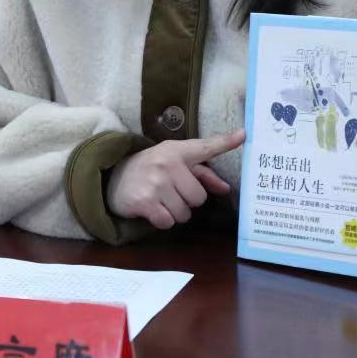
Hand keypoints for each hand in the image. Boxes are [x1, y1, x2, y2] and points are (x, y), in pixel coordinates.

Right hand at [106, 129, 244, 229]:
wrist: (113, 177)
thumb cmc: (151, 170)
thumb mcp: (173, 163)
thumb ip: (201, 174)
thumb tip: (225, 188)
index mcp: (177, 151)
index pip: (205, 147)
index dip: (225, 142)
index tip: (243, 135)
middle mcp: (167, 164)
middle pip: (199, 197)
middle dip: (188, 201)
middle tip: (172, 192)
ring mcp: (156, 183)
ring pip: (185, 213)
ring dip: (176, 212)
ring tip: (161, 200)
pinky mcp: (145, 202)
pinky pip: (169, 222)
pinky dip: (163, 221)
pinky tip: (153, 209)